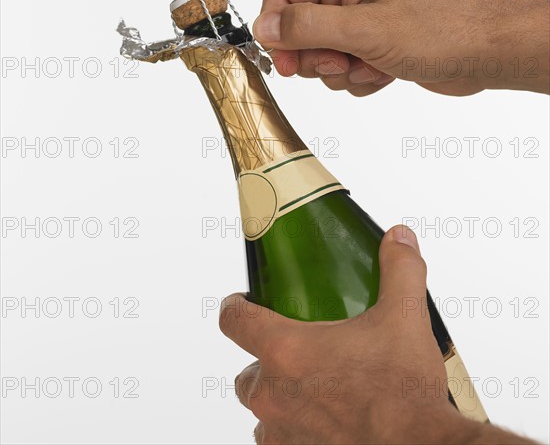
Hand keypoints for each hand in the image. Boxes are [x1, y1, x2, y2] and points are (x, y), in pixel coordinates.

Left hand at [220, 225, 535, 443]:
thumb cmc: (404, 394)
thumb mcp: (404, 318)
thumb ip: (399, 269)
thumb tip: (399, 238)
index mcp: (286, 350)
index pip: (233, 320)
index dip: (234, 306)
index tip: (244, 300)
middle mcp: (273, 393)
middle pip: (246, 368)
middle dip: (265, 357)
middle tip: (298, 347)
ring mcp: (282, 430)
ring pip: (261, 406)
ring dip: (279, 393)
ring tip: (314, 384)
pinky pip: (278, 438)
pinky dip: (291, 426)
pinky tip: (323, 416)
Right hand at [253, 0, 548, 95]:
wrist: (484, 52)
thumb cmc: (440, 29)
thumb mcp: (364, 29)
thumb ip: (307, 27)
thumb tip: (265, 27)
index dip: (278, 30)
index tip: (284, 63)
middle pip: (299, 28)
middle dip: (318, 55)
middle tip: (341, 62)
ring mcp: (360, 15)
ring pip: (319, 53)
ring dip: (341, 70)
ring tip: (372, 64)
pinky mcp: (370, 41)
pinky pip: (342, 67)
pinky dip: (358, 77)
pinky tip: (383, 71)